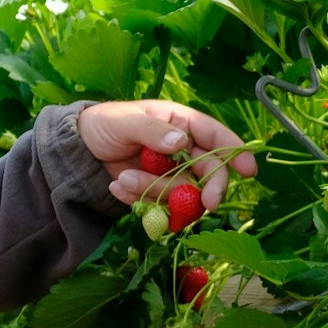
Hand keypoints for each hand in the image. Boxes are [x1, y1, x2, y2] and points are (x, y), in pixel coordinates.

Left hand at [76, 99, 258, 210]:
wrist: (78, 150)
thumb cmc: (104, 124)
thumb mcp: (125, 121)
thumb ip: (152, 130)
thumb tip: (182, 141)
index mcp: (182, 123)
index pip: (216, 137)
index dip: (235, 152)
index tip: (248, 170)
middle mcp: (183, 150)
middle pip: (210, 172)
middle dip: (209, 188)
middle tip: (207, 204)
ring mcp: (171, 174)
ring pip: (182, 193)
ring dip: (154, 190)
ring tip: (123, 178)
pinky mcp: (157, 193)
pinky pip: (161, 206)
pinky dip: (140, 201)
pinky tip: (118, 186)